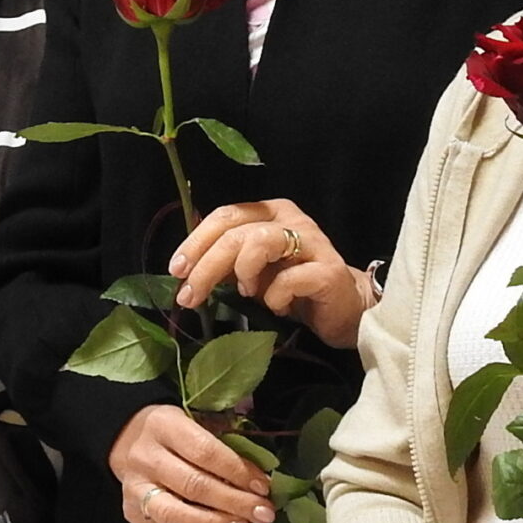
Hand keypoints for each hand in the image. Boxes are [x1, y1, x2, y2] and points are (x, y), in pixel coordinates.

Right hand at [108, 403, 275, 522]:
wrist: (126, 440)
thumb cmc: (173, 432)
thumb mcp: (195, 422)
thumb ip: (223, 443)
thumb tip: (259, 479)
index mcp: (163, 425)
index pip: (204, 452)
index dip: (237, 471)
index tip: (263, 486)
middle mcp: (145, 458)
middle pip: (193, 485)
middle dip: (234, 502)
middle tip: (263, 513)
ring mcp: (135, 489)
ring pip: (176, 514)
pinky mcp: (134, 514)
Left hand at [169, 198, 372, 349]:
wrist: (345, 309)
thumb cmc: (294, 288)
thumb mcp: (252, 272)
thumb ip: (225, 262)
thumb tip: (184, 266)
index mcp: (270, 212)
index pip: (225, 216)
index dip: (196, 241)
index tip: (176, 270)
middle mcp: (291, 219)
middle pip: (237, 232)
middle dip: (206, 265)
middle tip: (189, 295)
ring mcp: (312, 243)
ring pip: (260, 243)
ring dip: (242, 272)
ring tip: (245, 293)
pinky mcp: (327, 271)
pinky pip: (289, 279)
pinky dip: (275, 297)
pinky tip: (279, 307)